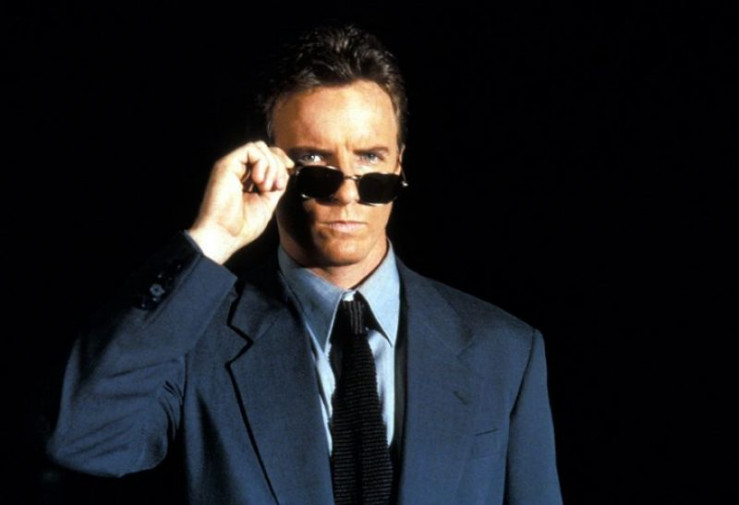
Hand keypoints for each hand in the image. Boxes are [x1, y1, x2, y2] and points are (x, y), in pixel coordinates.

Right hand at [187, 141, 293, 263]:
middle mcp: (239, 170)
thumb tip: (286, 171)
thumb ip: (275, 186)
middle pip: (266, 150)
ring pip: (259, 147)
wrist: (224, 235)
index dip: (281, 160)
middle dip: (278, 165)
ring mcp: (232, 166)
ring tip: (266, 187)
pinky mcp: (226, 164)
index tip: (290, 170)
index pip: (267, 157)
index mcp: (248, 180)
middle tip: (277, 186)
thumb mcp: (267, 203)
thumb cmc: (242, 226)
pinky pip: (250, 149)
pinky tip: (259, 181)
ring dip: (271, 165)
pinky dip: (262, 162)